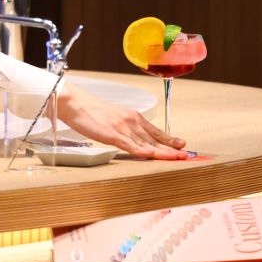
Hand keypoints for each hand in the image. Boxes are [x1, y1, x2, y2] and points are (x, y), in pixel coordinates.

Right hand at [56, 82, 188, 159]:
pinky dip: (142, 151)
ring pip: (147, 143)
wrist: (76, 103)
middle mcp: (132, 121)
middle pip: (155, 138)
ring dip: (162, 152)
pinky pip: (130, 145)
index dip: (170, 139)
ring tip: (175, 158)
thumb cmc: (93, 112)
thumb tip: (137, 139)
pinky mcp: (112, 134)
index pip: (156, 131)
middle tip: (185, 156)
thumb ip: (128, 128)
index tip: (182, 145)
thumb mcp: (116, 118)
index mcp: (134, 117)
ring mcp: (123, 128)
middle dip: (171, 148)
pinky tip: (151, 155)